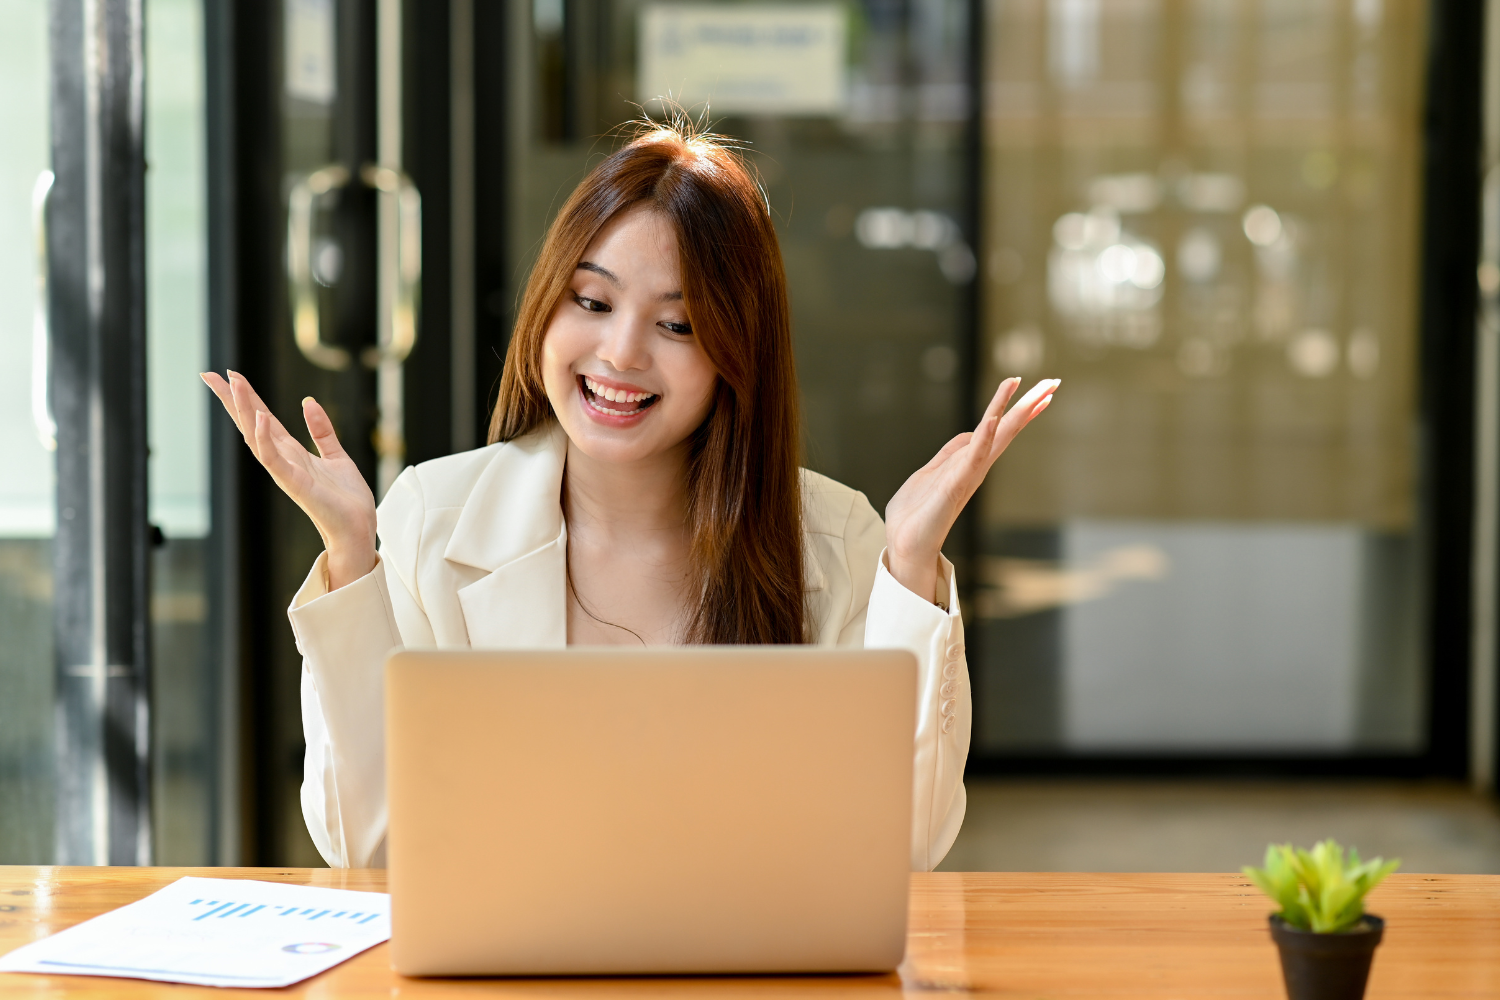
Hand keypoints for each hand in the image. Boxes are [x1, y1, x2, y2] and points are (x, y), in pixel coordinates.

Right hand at [201, 371, 377, 589]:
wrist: (358, 528)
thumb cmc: (346, 499)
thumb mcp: (336, 455)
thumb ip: (321, 430)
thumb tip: (308, 401)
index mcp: (291, 452)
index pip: (262, 418)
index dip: (247, 396)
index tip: (230, 374)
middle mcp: (283, 459)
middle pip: (250, 422)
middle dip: (231, 398)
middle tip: (209, 373)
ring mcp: (285, 471)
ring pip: (256, 436)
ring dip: (243, 409)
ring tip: (232, 383)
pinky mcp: (295, 483)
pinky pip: (273, 459)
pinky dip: (264, 438)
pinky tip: (258, 418)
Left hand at [884, 376, 1058, 603]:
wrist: (905, 545)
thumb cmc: (917, 513)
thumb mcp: (931, 472)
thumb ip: (949, 453)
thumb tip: (969, 433)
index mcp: (969, 462)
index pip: (999, 429)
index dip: (1018, 408)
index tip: (1043, 390)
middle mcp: (974, 467)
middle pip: (1007, 429)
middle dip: (1029, 405)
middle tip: (1054, 382)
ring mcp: (967, 475)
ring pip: (996, 437)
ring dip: (1015, 412)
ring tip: (1037, 391)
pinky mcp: (954, 485)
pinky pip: (971, 456)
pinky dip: (983, 437)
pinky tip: (993, 419)